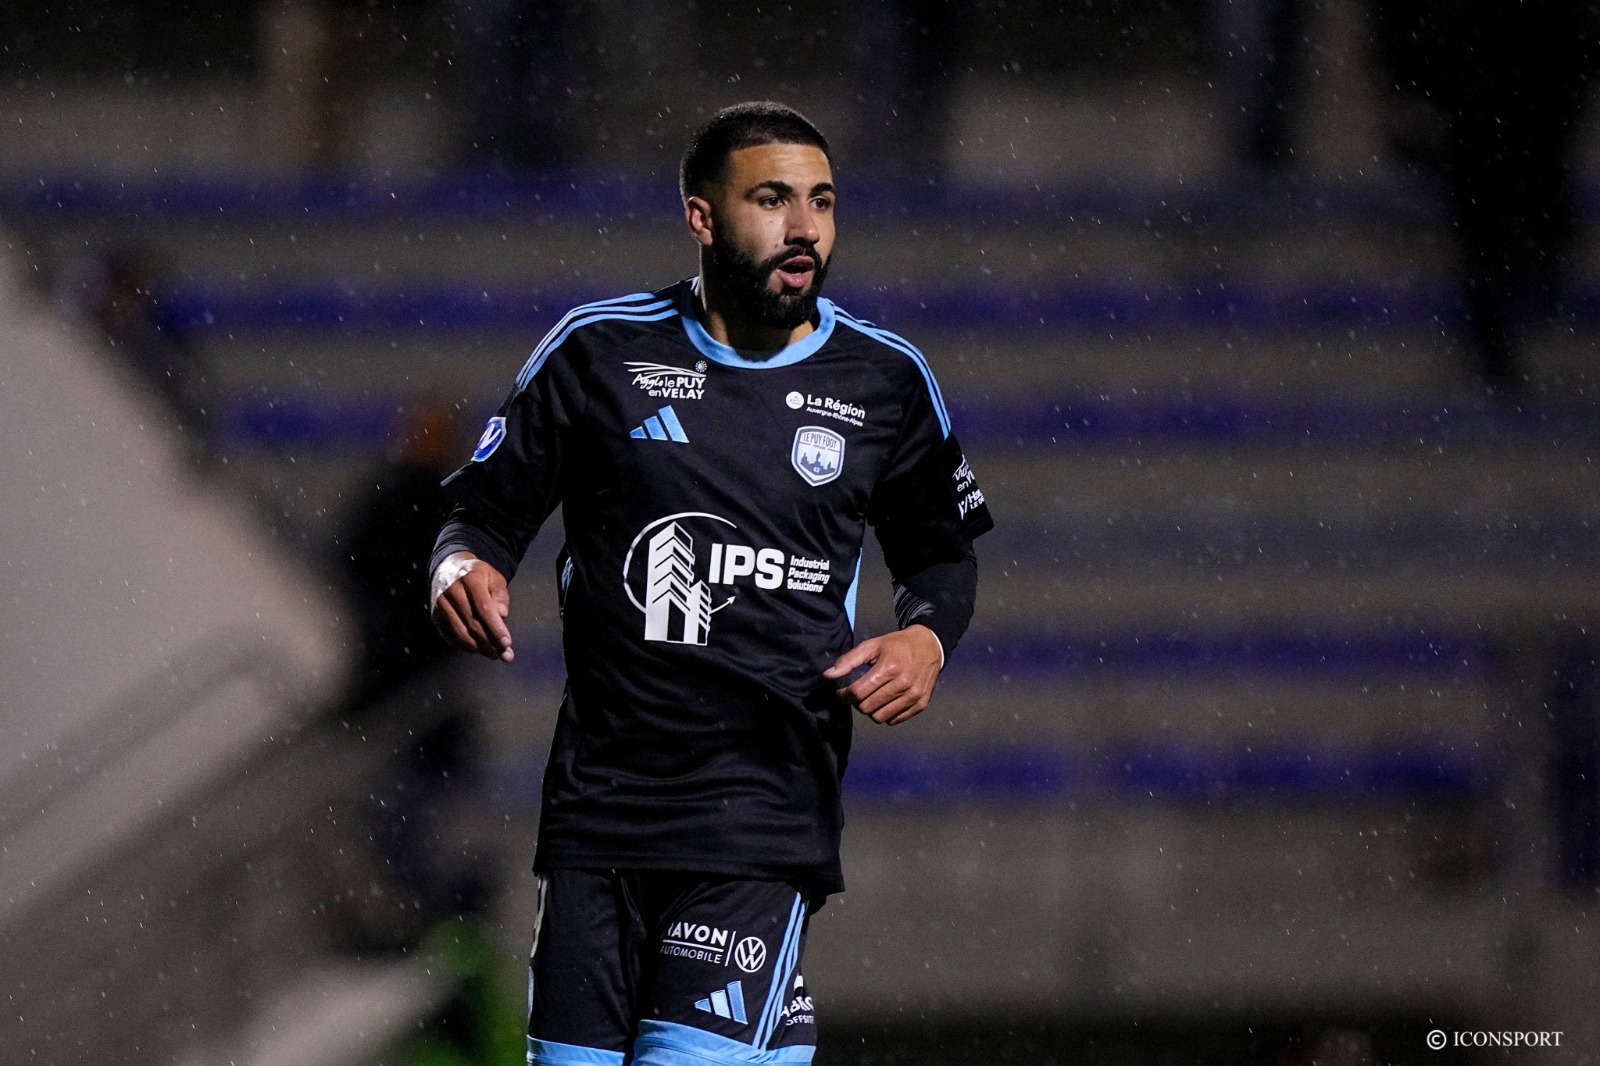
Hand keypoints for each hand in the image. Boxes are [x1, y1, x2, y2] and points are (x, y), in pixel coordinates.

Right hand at [430, 551, 514, 661]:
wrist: (448, 567)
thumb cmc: (476, 574)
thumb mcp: (494, 577)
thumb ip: (500, 594)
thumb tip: (502, 614)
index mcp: (470, 579)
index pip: (484, 608)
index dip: (495, 628)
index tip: (507, 643)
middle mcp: (452, 591)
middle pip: (472, 623)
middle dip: (490, 642)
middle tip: (504, 654)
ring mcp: (441, 604)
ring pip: (460, 632)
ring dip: (478, 647)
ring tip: (492, 654)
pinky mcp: (435, 615)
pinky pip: (449, 635)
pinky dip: (463, 646)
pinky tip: (476, 650)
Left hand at [824, 625, 942, 725]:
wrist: (930, 646)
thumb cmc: (897, 645)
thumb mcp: (872, 646)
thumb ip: (848, 661)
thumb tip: (828, 676)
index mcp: (889, 667)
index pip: (858, 692)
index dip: (844, 695)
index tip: (841, 693)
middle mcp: (903, 684)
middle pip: (867, 707)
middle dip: (857, 703)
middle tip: (858, 694)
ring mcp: (914, 696)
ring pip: (880, 717)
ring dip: (871, 710)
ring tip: (871, 698)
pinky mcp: (921, 704)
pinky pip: (895, 720)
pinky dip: (886, 714)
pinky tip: (885, 702)